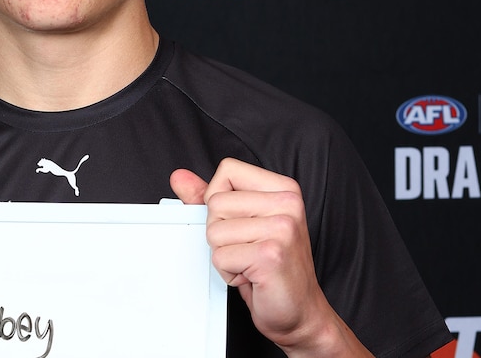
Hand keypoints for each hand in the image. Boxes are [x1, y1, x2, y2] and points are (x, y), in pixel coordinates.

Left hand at [170, 158, 372, 356]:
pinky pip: (220, 256)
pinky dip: (228, 272)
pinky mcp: (270, 254)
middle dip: (220, 231)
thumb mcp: (240, 222)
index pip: (227, 170)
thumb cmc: (272, 267)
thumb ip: (209, 196)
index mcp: (284, 189)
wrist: (301, 311)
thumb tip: (179, 177)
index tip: (239, 221)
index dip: (219, 198)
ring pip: (214, 231)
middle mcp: (288, 203)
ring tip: (249, 262)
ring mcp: (281, 228)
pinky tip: (251, 276)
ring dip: (224, 254)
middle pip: (216, 202)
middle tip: (248, 248)